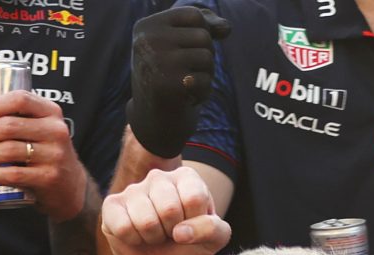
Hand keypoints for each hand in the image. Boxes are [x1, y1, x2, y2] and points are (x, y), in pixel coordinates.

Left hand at [0, 92, 92, 221]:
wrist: (71, 187)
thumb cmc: (45, 154)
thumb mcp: (35, 131)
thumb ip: (6, 120)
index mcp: (51, 112)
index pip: (19, 99)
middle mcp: (56, 131)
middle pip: (8, 126)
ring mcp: (55, 155)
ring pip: (8, 150)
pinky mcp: (49, 177)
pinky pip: (13, 174)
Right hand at [100, 164, 230, 254]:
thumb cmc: (191, 247)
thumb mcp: (215, 240)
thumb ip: (214, 230)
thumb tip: (180, 232)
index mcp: (187, 178)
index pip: (194, 198)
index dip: (196, 223)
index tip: (192, 226)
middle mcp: (159, 178)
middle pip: (169, 208)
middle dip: (173, 231)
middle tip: (172, 233)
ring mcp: (133, 189)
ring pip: (146, 221)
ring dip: (154, 237)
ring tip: (156, 234)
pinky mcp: (112, 205)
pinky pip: (123, 227)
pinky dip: (134, 240)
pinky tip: (137, 236)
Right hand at [127, 4, 229, 159]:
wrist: (154, 120)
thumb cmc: (169, 77)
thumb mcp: (178, 46)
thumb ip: (204, 30)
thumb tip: (227, 26)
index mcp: (146, 26)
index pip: (194, 15)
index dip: (203, 33)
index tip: (187, 50)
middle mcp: (148, 40)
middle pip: (204, 36)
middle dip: (204, 56)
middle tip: (184, 72)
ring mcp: (158, 62)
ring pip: (207, 57)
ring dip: (205, 74)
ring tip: (184, 84)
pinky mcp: (171, 85)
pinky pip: (207, 80)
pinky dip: (203, 92)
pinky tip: (184, 97)